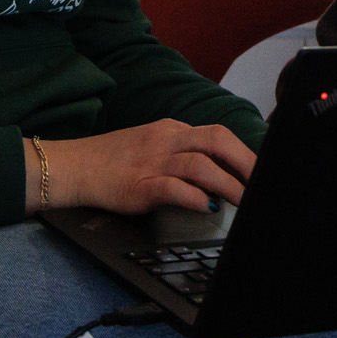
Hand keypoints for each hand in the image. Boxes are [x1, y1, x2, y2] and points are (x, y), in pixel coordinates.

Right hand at [33, 120, 255, 216]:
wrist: (74, 167)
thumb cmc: (114, 161)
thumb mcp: (153, 146)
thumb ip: (183, 153)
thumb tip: (219, 172)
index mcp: (171, 130)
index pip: (217, 134)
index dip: (244, 152)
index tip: (261, 170)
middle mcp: (165, 141)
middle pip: (215, 141)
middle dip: (244, 163)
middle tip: (261, 184)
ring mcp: (151, 162)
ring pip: (199, 165)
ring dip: (227, 184)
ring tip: (243, 201)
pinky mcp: (138, 185)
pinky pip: (173, 188)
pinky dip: (194, 197)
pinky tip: (207, 207)